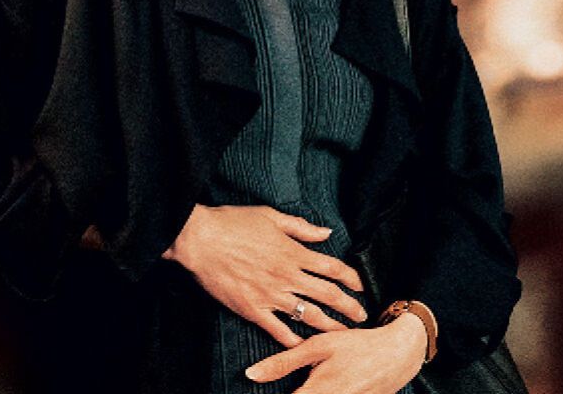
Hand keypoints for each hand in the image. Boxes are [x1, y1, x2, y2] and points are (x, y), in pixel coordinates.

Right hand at [163, 204, 367, 346]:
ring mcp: (270, 295)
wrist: (199, 240)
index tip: (361, 287)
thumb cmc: (232, 223)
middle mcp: (287, 276)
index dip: (352, 278)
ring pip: (309, 315)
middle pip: (328, 295)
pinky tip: (305, 345)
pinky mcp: (252, 309)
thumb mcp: (270, 216)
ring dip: (330, 326)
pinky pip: (278, 330)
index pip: (333, 268)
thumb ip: (301, 227)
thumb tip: (326, 232)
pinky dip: (294, 340)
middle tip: (363, 317)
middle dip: (349, 307)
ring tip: (343, 334)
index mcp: (293, 252)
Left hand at [245, 315, 427, 393]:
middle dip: (296, 393)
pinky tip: (325, 386)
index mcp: (318, 392)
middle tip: (302, 380)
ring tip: (316, 381)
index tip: (267, 390)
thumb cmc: (359, 345)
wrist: (401, 353)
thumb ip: (284, 362)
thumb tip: (251, 375)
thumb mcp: (320, 346)